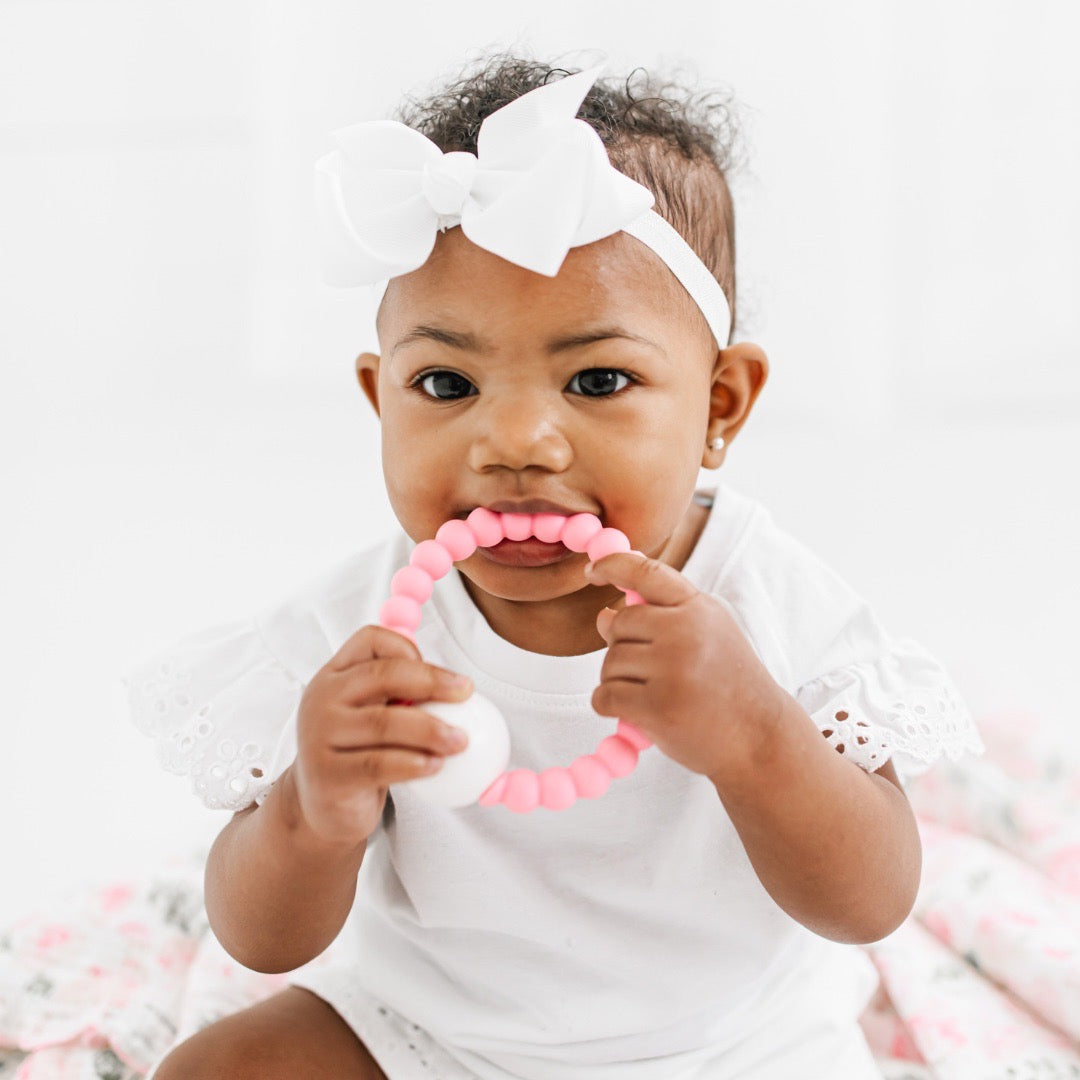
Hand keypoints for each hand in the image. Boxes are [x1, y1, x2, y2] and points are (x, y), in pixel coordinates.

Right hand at [292, 625, 472, 845]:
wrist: (324, 808)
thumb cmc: (359, 753)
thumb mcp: (371, 714)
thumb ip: (400, 694)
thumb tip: (459, 684)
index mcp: (334, 675)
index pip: (370, 640)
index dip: (408, 648)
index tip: (441, 673)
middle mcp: (321, 699)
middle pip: (382, 675)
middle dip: (431, 681)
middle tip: (466, 694)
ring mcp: (319, 736)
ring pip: (384, 723)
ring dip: (431, 730)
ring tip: (460, 740)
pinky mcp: (328, 774)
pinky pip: (379, 764)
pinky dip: (414, 764)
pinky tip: (437, 765)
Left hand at [585, 552, 785, 784]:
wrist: (760, 738)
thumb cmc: (728, 687)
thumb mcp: (706, 637)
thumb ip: (659, 621)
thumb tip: (604, 615)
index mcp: (699, 608)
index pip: (647, 572)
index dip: (613, 565)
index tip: (593, 572)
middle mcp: (686, 631)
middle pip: (620, 623)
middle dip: (622, 648)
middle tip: (646, 673)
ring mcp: (673, 668)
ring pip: (609, 662)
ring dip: (617, 681)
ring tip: (650, 695)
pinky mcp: (658, 706)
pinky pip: (605, 696)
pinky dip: (608, 705)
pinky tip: (631, 713)